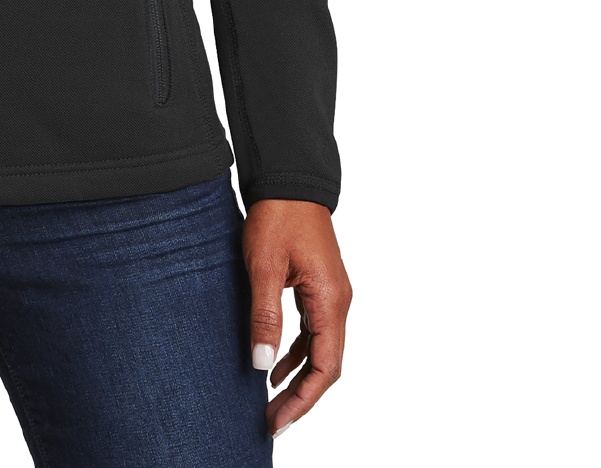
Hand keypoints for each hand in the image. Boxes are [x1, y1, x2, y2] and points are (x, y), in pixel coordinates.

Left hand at [242, 198, 351, 438]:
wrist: (289, 179)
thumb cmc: (278, 216)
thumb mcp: (264, 266)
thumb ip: (265, 316)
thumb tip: (262, 365)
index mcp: (331, 300)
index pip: (326, 366)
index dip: (303, 399)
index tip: (277, 420)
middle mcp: (338, 302)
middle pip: (327, 364)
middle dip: (301, 396)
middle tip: (270, 421)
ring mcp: (330, 295)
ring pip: (320, 350)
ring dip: (298, 377)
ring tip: (270, 402)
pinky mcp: (319, 287)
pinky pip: (312, 331)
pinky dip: (296, 352)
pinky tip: (274, 366)